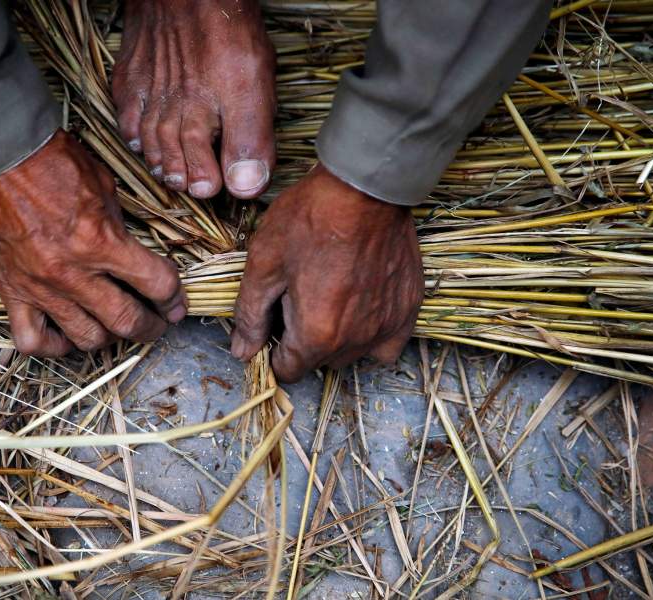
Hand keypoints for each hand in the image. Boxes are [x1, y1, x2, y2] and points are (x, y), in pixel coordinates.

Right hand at [0, 130, 186, 356]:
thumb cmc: (49, 159)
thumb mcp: (103, 185)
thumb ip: (119, 226)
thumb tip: (134, 250)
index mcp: (102, 242)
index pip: (157, 284)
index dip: (175, 297)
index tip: (177, 302)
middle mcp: (73, 273)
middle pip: (128, 322)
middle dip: (151, 327)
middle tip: (157, 324)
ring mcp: (40, 288)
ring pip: (86, 339)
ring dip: (109, 336)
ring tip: (113, 327)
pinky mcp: (10, 292)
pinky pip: (33, 341)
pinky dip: (53, 346)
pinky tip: (65, 335)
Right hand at [112, 0, 275, 198]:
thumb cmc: (224, 28)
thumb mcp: (253, 86)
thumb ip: (249, 140)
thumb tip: (244, 189)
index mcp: (198, 120)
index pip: (200, 168)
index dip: (206, 182)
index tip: (211, 190)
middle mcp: (167, 113)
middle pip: (173, 155)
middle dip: (182, 175)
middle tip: (190, 187)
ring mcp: (146, 94)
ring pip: (149, 139)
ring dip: (159, 159)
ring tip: (169, 173)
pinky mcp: (131, 75)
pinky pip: (126, 114)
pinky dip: (132, 133)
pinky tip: (140, 141)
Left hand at [231, 164, 422, 381]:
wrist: (366, 187)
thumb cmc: (310, 219)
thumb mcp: (264, 263)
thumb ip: (251, 315)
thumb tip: (243, 352)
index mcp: (316, 334)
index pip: (288, 370)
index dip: (274, 347)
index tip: (275, 318)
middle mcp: (355, 341)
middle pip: (319, 363)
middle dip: (303, 340)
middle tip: (300, 295)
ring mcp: (387, 327)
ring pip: (352, 354)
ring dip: (336, 338)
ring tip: (329, 294)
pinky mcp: (409, 310)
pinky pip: (386, 345)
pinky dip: (371, 334)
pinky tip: (360, 307)